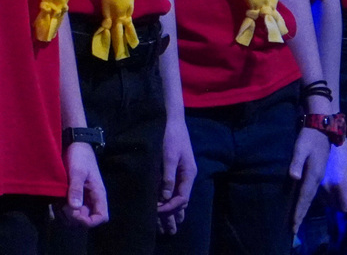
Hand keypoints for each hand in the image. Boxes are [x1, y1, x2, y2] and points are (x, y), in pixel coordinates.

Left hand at [63, 142, 107, 227]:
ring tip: (57, 203)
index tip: (75, 214)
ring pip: (75, 217)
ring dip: (65, 215)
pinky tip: (54, 201)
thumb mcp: (78, 171)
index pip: (101, 217)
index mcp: (98, 194)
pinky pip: (67, 210)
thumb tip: (74, 207)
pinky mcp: (72, 195)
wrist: (73, 142)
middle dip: (74, 218)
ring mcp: (81, 198)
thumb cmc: (79, 155)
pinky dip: (60, 209)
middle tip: (62, 206)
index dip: (89, 221)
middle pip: (86, 220)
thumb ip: (76, 188)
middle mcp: (91, 199)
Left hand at [157, 117, 195, 235]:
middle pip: (182, 200)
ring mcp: (182, 172)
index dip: (170, 208)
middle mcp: (187, 175)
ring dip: (172, 209)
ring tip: (166, 223)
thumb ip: (168, 176)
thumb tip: (166, 197)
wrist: (171, 117)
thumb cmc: (170, 135)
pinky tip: (163, 203)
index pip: (181, 198)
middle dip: (173, 214)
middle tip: (165, 228)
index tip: (157, 212)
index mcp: (189, 174)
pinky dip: (168, 197)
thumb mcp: (168, 155)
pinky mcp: (175, 167)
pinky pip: (174, 187)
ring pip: (178, 195)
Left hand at [289, 128, 330, 232]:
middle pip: (310, 201)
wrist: (324, 127)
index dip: (299, 212)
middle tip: (293, 228)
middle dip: (301, 214)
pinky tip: (306, 199)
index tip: (293, 227)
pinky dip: (310, 197)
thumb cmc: (309, 137)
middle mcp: (320, 179)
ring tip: (298, 217)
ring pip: (314, 197)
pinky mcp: (322, 172)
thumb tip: (294, 177)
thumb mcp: (300, 147)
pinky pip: (316, 190)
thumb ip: (296, 162)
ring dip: (307, 206)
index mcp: (314, 175)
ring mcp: (322, 176)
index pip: (305, 198)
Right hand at [321, 139, 346, 213]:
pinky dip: (319, 191)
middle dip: (335, 201)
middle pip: (332, 205)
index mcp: (339, 184)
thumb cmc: (341, 149)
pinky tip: (320, 184)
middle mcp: (326, 186)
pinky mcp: (307, 176)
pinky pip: (314, 191)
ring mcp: (315, 182)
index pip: (344, 207)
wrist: (322, 132)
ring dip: (327, 197)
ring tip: (329, 184)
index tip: (345, 198)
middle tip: (337, 190)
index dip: (345, 204)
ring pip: (323, 199)